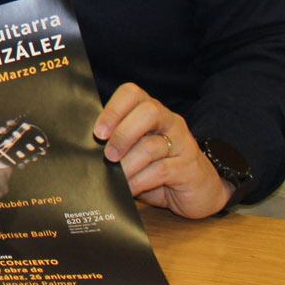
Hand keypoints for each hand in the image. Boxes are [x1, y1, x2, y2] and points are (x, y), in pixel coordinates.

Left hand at [94, 82, 233, 219]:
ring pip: (151, 146)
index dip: (113, 110)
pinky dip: (140, 181)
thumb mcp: (135, 152)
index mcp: (151, 111)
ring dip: (128, 164)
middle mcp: (169, 121)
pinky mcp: (189, 167)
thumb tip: (84, 149)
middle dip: (123, 133)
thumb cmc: (158, 168)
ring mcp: (182, 143)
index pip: (132, 93)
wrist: (200, 191)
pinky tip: (129, 189)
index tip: (98, 133)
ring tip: (116, 178)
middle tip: (109, 156)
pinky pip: (161, 170)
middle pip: (148, 112)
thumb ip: (117, 145)